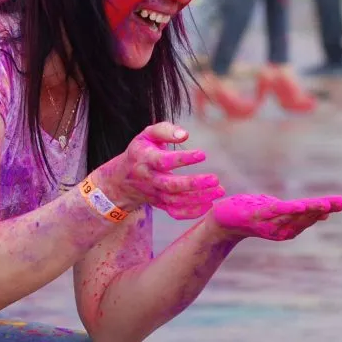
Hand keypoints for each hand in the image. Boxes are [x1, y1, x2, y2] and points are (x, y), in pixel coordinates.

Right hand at [96, 122, 224, 219]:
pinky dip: (192, 212)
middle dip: (193, 184)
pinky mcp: (160, 205)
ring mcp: (154, 194)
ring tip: (219, 190)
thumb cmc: (142, 150)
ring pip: (176, 201)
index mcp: (145, 159)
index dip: (182, 159)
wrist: (122, 178)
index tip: (202, 154)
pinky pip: (175, 212)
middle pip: (170, 185)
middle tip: (215, 179)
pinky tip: (209, 204)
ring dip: (198, 198)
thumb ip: (165, 130)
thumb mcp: (147, 134)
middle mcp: (149, 179)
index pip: (163, 161)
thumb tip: (184, 134)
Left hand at [210, 194, 341, 240]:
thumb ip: (300, 215)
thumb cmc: (252, 215)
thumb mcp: (279, 214)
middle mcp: (281, 229)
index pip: (311, 217)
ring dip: (311, 210)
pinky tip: (302, 206)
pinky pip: (276, 213)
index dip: (327, 209)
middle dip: (324, 209)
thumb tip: (326, 213)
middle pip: (306, 218)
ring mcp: (269, 223)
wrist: (223, 221)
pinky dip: (290, 210)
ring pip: (294, 216)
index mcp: (287, 228)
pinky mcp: (257, 215)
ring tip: (326, 204)